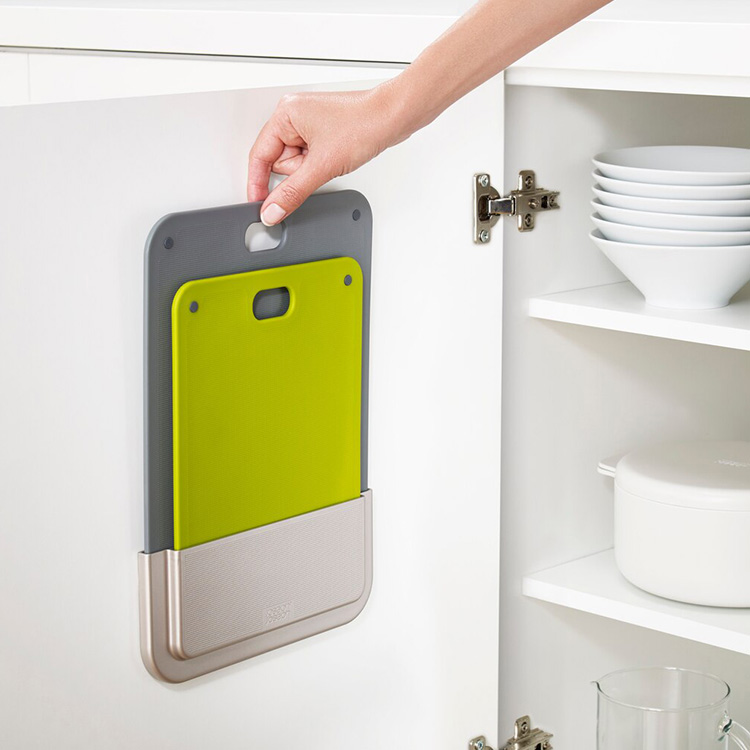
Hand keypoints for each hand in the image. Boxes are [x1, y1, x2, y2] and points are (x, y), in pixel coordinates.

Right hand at [247, 86, 402, 225]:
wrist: (394, 117)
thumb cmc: (363, 124)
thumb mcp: (322, 166)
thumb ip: (292, 192)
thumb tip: (273, 210)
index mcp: (285, 114)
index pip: (259, 156)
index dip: (257, 184)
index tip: (258, 206)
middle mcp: (293, 115)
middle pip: (279, 162)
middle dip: (299, 171)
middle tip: (319, 165)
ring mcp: (309, 124)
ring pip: (296, 163)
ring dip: (312, 169)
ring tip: (332, 157)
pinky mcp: (323, 132)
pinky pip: (311, 159)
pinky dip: (321, 165)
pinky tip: (336, 157)